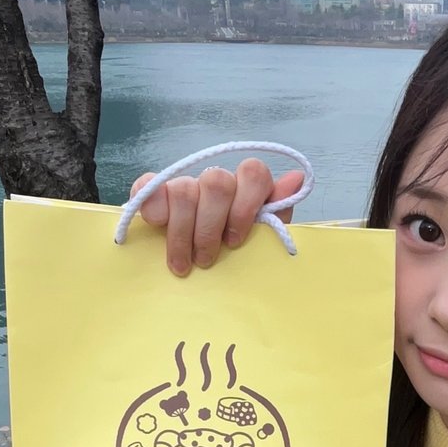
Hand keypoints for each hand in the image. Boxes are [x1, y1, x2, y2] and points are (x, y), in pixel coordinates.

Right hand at [129, 158, 303, 276]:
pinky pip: (150, 184)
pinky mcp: (154, 191)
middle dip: (210, 226)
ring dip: (181, 232)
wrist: (191, 273)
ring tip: (183, 265)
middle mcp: (216, 181)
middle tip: (206, 260)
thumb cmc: (231, 259)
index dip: (244, 207)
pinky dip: (153, 205)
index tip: (235, 241)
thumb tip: (297, 179)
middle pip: (216, 181)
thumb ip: (276, 216)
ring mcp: (184, 184)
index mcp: (245, 189)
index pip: (252, 172)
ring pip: (183, 189)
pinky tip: (156, 226)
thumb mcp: (258, 244)